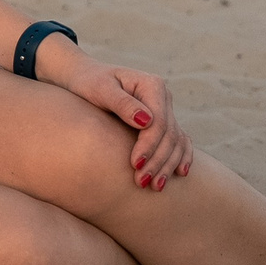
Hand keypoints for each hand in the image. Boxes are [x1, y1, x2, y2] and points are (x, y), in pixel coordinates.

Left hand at [52, 51, 194, 189]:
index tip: (134, 164)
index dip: (149, 145)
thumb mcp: (100, 89)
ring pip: (176, 140)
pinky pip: (178, 139)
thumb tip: (145, 121)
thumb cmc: (88, 82)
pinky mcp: (161, 120)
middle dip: (157, 161)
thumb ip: (122, 103)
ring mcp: (164, 108)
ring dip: (168, 164)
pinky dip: (180, 156)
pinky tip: (180, 173)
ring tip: (155, 187)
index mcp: (152, 85)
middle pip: (169, 134)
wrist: (85, 78)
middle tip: (142, 182)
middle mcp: (163, 96)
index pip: (158, 122)